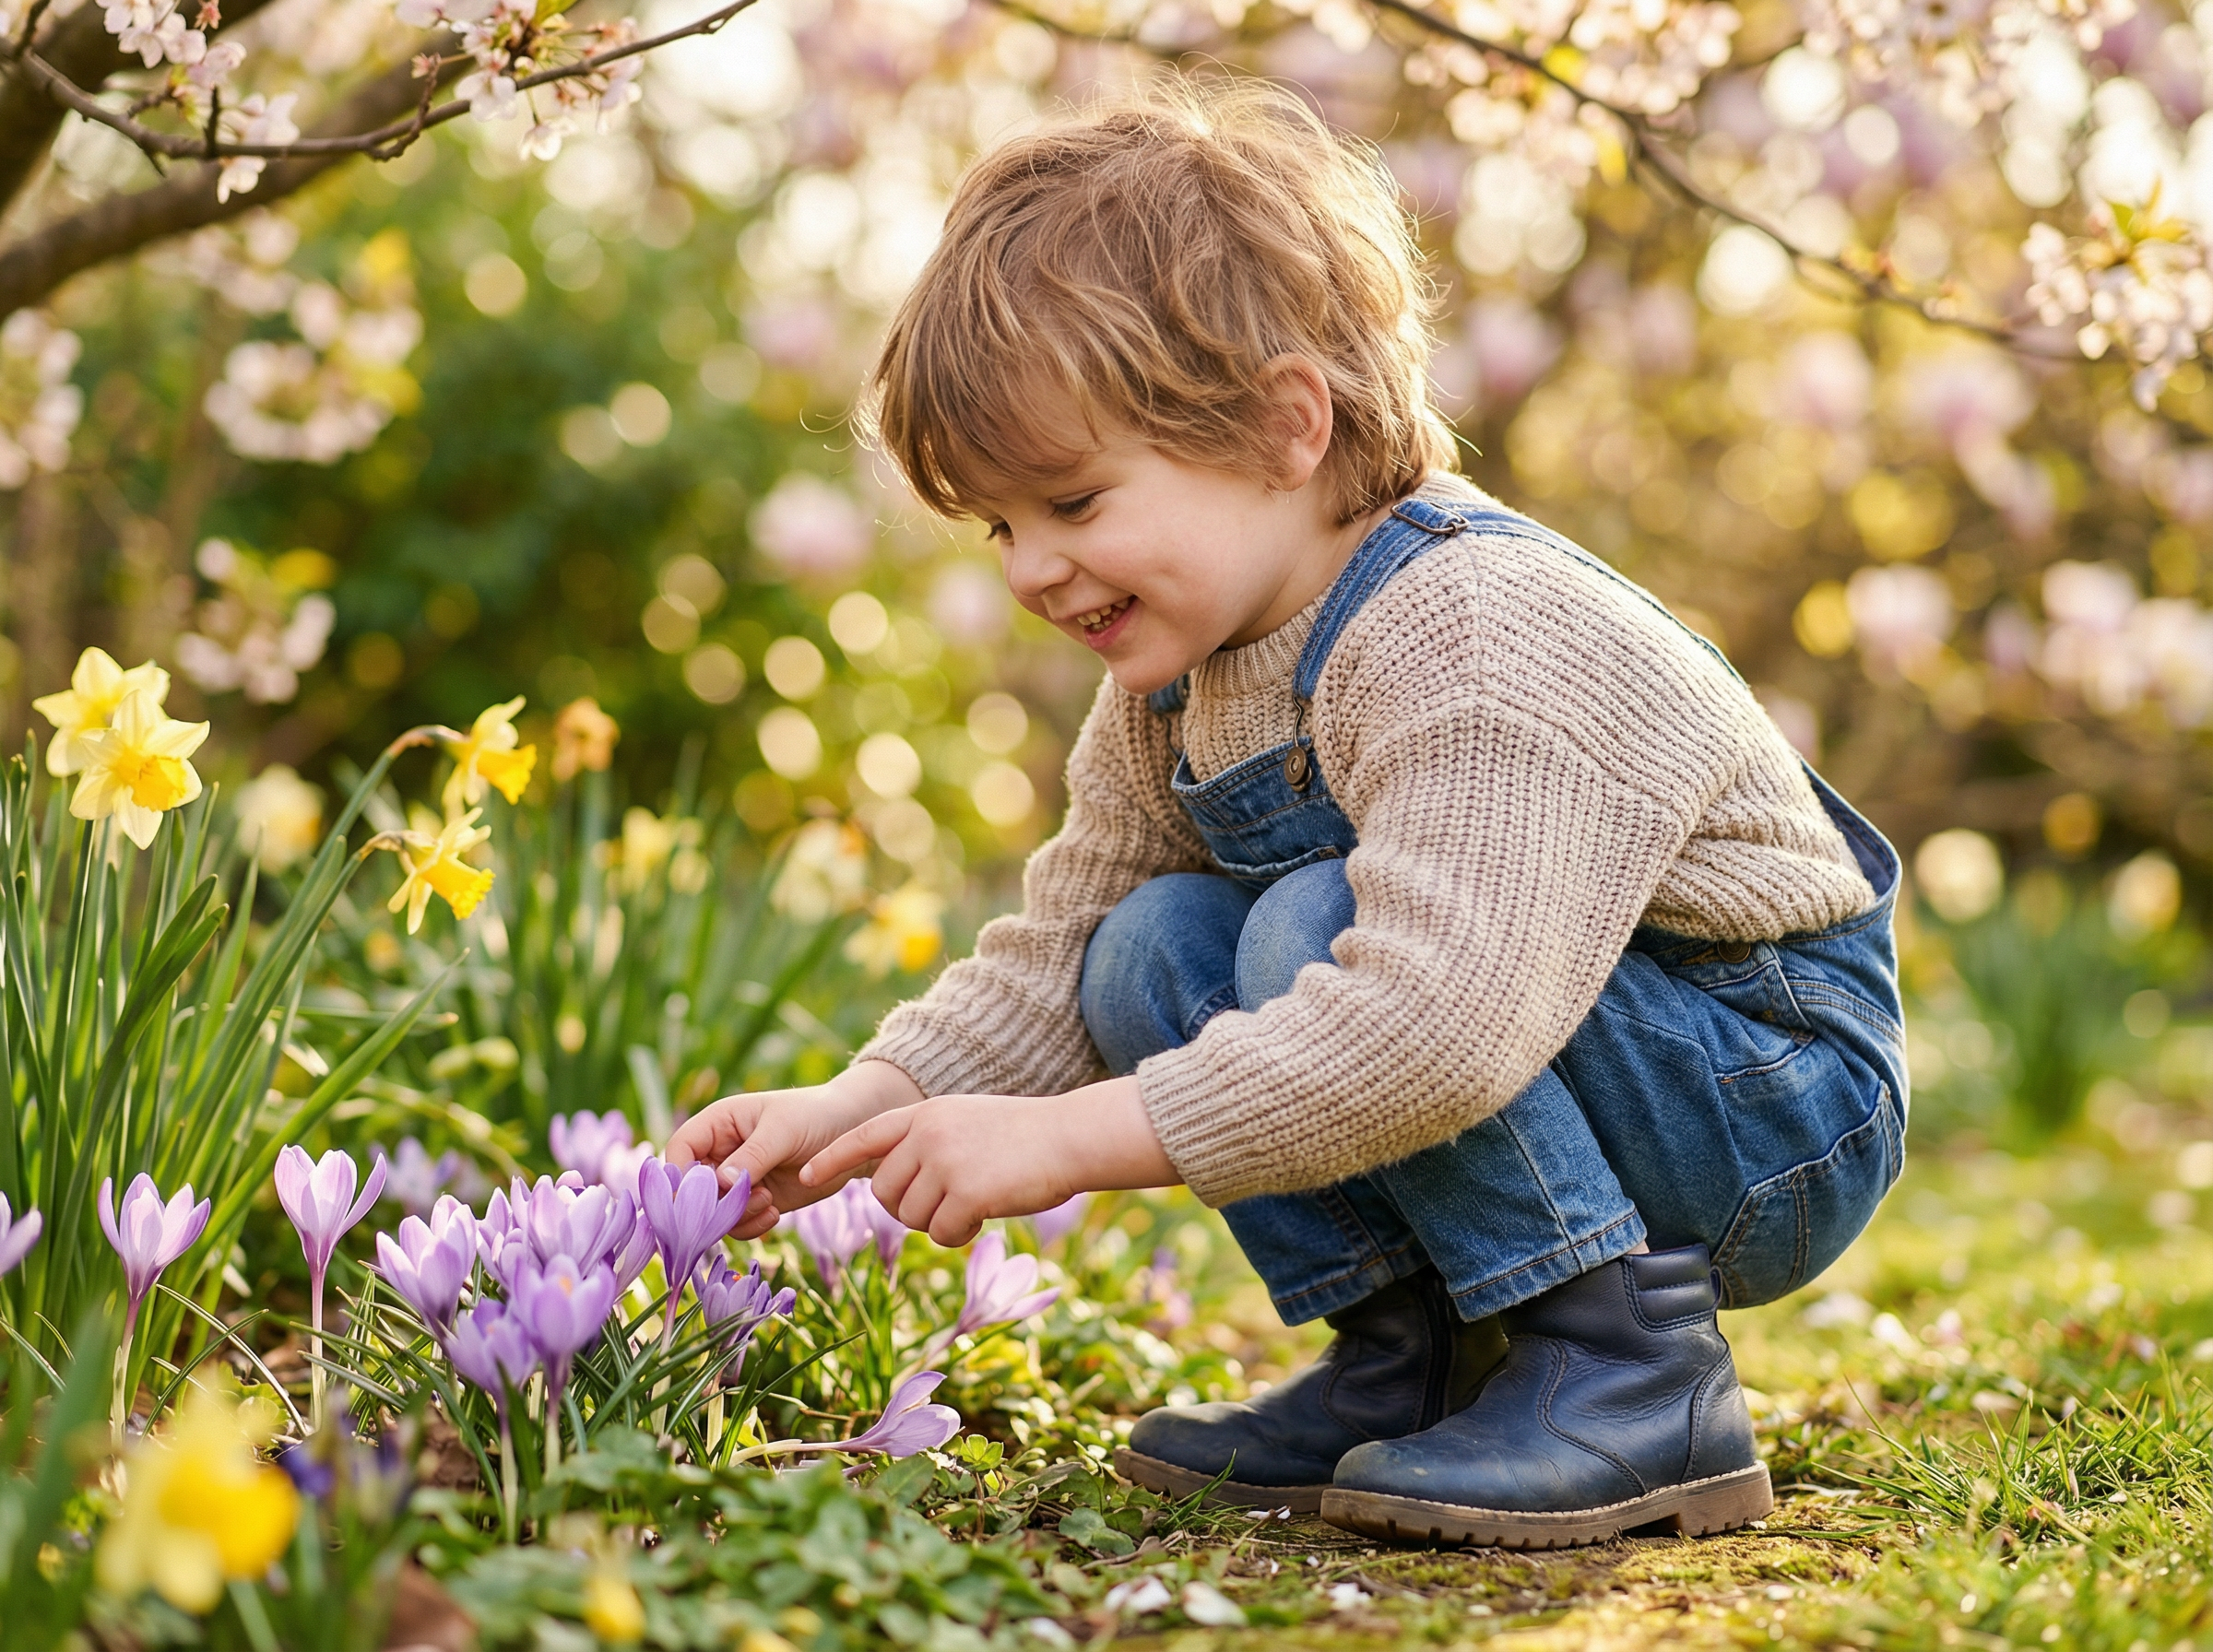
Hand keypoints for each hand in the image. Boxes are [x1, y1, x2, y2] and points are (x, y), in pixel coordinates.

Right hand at [666, 1060, 923, 1238]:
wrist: (852, 1133)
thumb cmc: (815, 1116)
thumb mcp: (783, 1130)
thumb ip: (752, 1155)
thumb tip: (720, 1183)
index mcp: (718, 1124)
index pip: (680, 1150)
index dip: (680, 1175)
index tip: (698, 1196)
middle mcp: (721, 1153)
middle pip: (691, 1189)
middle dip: (711, 1205)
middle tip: (738, 1207)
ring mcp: (736, 1180)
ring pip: (712, 1212)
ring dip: (735, 1216)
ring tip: (767, 1202)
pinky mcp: (755, 1201)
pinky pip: (737, 1224)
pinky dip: (750, 1226)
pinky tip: (774, 1214)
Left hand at [799, 1075, 1177, 1245]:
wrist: (1069, 1137)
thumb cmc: (1025, 1136)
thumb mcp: (967, 1122)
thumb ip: (928, 1142)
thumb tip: (894, 1184)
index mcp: (924, 1114)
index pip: (864, 1136)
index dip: (833, 1158)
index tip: (806, 1174)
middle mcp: (926, 1134)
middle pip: (884, 1192)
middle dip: (908, 1208)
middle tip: (948, 1203)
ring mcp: (944, 1161)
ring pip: (911, 1217)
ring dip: (939, 1223)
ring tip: (975, 1202)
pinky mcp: (966, 1191)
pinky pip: (940, 1233)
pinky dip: (959, 1235)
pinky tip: (984, 1218)